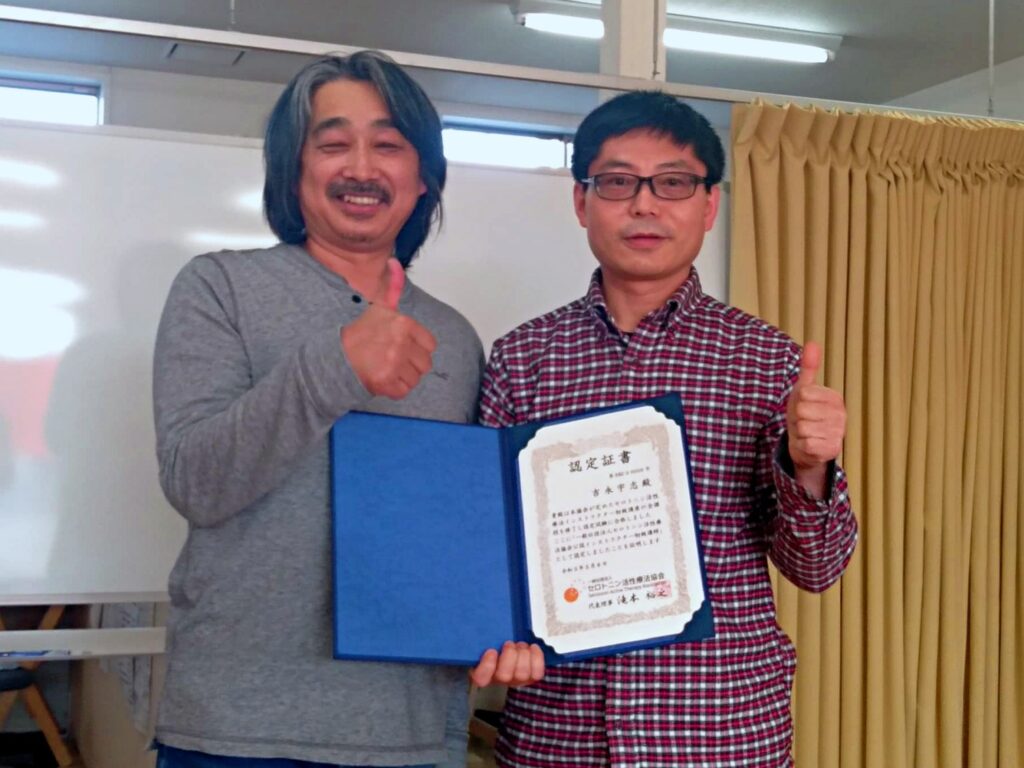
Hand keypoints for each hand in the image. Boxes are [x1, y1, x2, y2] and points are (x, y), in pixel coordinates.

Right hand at [341, 258, 436, 399]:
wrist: (334, 354)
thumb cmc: (360, 331)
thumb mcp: (378, 306)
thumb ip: (393, 287)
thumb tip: (395, 262)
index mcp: (404, 323)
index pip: (430, 345)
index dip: (417, 349)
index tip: (402, 348)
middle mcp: (401, 342)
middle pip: (425, 364)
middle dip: (411, 365)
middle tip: (392, 360)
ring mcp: (393, 363)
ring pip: (415, 379)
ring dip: (402, 377)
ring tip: (386, 368)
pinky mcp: (385, 381)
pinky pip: (403, 392)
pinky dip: (393, 390)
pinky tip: (382, 379)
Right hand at [470, 641, 544, 687]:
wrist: (508, 649)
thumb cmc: (495, 644)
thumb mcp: (483, 641)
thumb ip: (482, 639)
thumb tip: (480, 628)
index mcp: (482, 671)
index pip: (481, 678)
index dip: (487, 666)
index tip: (491, 650)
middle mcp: (498, 679)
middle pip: (504, 675)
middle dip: (509, 655)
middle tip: (509, 643)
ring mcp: (515, 680)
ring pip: (522, 674)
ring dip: (523, 654)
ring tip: (520, 645)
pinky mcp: (530, 677)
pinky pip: (537, 673)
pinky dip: (537, 658)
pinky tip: (532, 648)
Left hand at [786, 341, 845, 496]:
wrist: (806, 445)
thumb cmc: (804, 414)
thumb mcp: (804, 390)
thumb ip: (809, 367)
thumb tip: (812, 343)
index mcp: (835, 398)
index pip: (803, 394)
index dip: (797, 402)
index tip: (803, 407)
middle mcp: (842, 415)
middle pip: (802, 411)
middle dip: (796, 418)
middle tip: (803, 421)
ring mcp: (838, 433)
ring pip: (803, 428)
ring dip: (798, 433)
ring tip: (805, 433)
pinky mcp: (832, 450)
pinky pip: (806, 443)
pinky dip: (801, 445)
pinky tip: (808, 445)